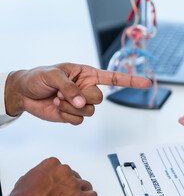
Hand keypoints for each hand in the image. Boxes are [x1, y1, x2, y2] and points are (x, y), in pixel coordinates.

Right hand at [0, 157, 96, 195]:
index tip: (60, 185)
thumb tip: (38, 180)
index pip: (64, 168)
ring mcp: (73, 184)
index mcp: (52, 164)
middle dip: (71, 185)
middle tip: (65, 195)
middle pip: (75, 176)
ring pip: (85, 185)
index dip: (62, 179)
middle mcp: (65, 171)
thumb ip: (38, 175)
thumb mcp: (25, 180)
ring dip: (80, 192)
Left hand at [4, 63, 151, 124]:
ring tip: (56, 99)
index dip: (130, 81)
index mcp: (86, 74)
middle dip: (82, 97)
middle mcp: (87, 88)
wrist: (23, 93)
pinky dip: (66, 116)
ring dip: (70, 107)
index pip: (113, 78)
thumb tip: (81, 103)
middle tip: (63, 93)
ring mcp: (80, 103)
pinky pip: (78, 121)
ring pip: (90, 111)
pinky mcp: (73, 116)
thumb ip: (69, 88)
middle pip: (99, 98)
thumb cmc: (38, 77)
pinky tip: (56, 108)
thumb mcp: (53, 75)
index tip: (146, 82)